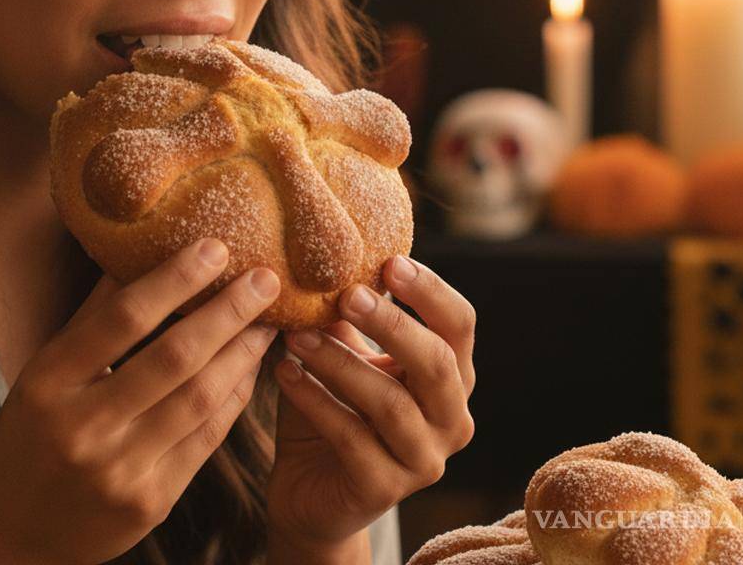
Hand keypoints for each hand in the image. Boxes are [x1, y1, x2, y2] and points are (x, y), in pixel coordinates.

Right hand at [0, 237, 279, 564]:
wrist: (11, 536)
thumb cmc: (28, 439)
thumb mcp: (41, 375)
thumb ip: (91, 322)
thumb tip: (136, 253)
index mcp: (49, 383)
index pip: (122, 319)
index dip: (174, 280)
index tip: (215, 248)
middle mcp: (84, 427)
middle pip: (174, 357)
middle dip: (228, 312)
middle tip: (266, 279)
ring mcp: (121, 470)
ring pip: (201, 399)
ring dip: (243, 354)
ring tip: (267, 321)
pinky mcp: (151, 502)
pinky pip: (206, 439)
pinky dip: (233, 398)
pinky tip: (250, 369)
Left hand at [264, 255, 475, 551]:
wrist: (308, 493)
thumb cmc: (330, 409)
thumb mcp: (342, 355)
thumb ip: (346, 316)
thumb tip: (326, 249)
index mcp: (451, 377)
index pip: (459, 325)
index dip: (430, 291)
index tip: (390, 261)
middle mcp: (452, 419)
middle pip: (436, 363)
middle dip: (391, 324)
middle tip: (347, 294)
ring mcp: (424, 460)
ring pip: (390, 403)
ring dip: (339, 362)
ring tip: (296, 334)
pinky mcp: (385, 490)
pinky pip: (351, 439)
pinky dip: (314, 401)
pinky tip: (283, 373)